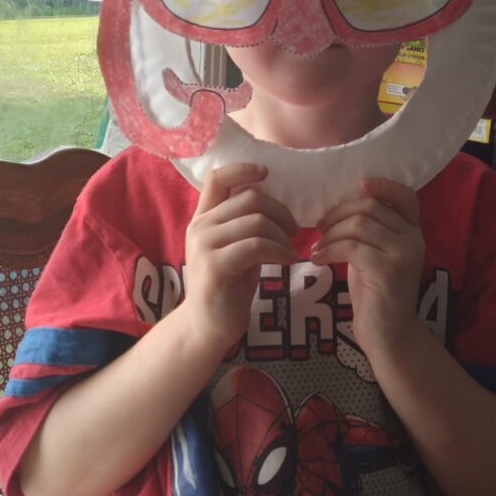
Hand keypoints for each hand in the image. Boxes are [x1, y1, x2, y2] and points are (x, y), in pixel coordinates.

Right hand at [183, 163, 297, 352]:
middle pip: (250, 198)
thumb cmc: (228, 285)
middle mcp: (200, 227)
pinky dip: (280, 251)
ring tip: (289, 250)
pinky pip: (256, 245)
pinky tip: (288, 261)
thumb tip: (271, 198)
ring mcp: (205, 246)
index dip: (243, 169)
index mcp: (203, 218)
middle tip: (294, 230)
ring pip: (256, 221)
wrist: (208, 326)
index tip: (266, 174)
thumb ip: (243, 222)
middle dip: (281, 211)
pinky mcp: (216, 267)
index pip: (217, 178)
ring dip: (283, 235)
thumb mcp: (235, 246)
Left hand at [311, 178, 424, 357]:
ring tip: (317, 247)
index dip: (382, 185)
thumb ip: (369, 231)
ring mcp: (402, 254)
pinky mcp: (387, 270)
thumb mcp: (374, 255)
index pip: (406, 196)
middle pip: (370, 206)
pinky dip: (328, 250)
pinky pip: (350, 246)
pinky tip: (318, 260)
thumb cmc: (376, 295)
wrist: (390, 335)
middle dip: (338, 213)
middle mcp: (413, 239)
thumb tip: (340, 206)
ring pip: (358, 225)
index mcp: (413, 232)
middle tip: (319, 227)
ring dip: (330, 233)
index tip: (358, 185)